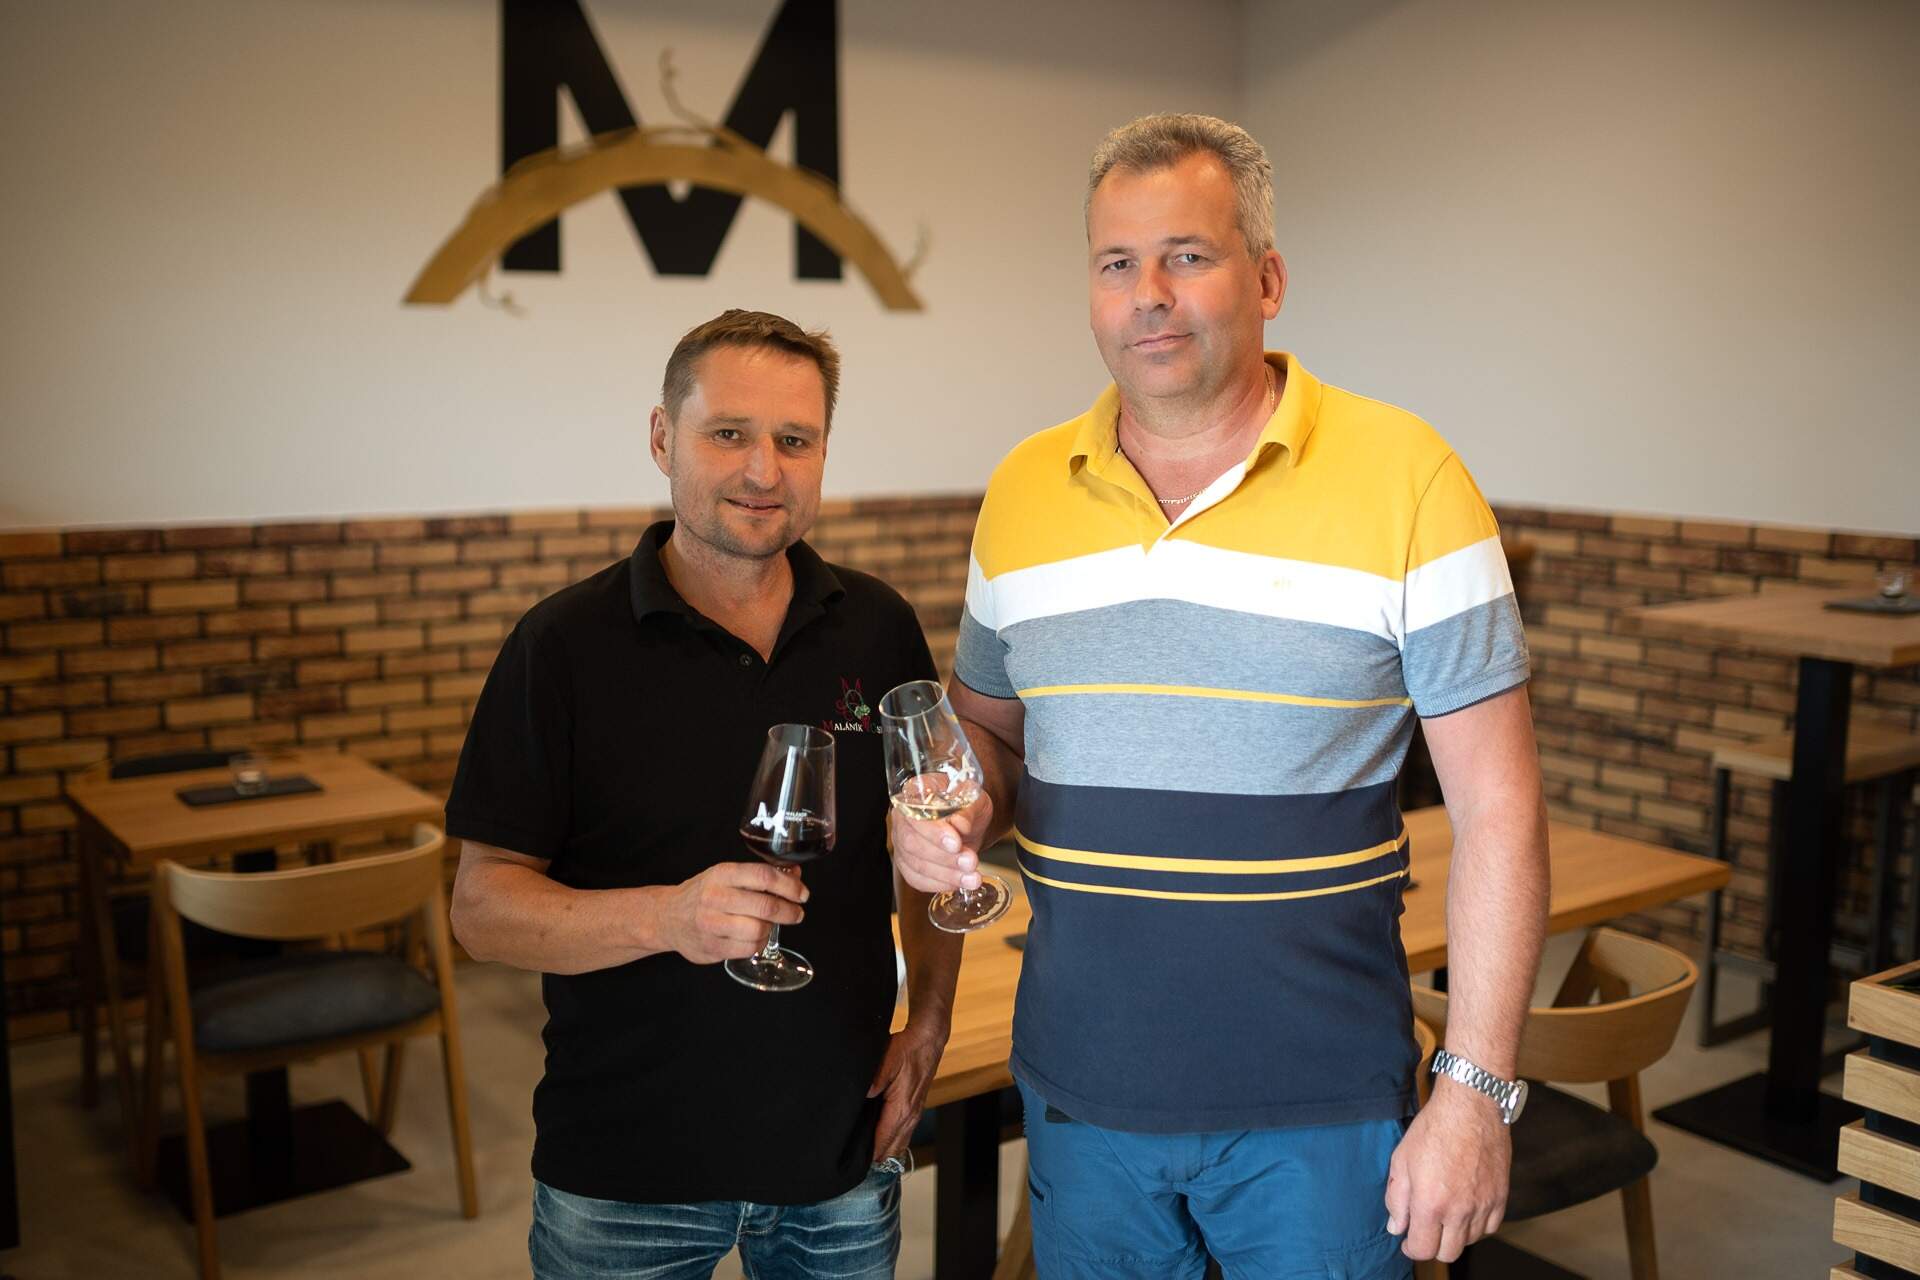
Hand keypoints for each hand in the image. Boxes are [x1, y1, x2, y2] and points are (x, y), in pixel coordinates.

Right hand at [651, 862, 807, 964]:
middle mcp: (715, 897)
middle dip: (789, 911)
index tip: (802, 893)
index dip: (789, 885)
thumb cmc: (703, 894)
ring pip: (758, 930)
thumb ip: (760, 875)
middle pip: (765, 905)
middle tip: (797, 913)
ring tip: (770, 925)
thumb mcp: (727, 876)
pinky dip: (758, 944)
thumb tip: (795, 873)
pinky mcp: (711, 947)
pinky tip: (755, 937)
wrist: (667, 917)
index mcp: (722, 874)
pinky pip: (748, 948)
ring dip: (771, 929)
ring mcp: (711, 924)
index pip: (764, 876)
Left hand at [868, 1017, 949, 1160]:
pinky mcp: (915, 1110)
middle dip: (875, 1159)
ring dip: (885, 1152)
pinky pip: (904, 1135)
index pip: (882, 1142)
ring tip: (865, 1161)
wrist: (927, 1041)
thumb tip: (863, 1096)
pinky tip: (882, 1144)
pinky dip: (893, 1143)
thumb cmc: (907, 1050)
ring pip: (899, 1145)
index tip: (853, 1165)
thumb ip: (874, 1081)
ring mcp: (915, 1115)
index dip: (867, 1156)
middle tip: (854, 1165)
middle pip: (891, 1150)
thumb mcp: (886, 1061)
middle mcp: (910, 1117)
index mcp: (901, 1109)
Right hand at [888, 789, 993, 894]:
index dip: (933, 832)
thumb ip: (967, 810)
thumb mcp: (975, 800)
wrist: (968, 822)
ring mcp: (902, 843)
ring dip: (947, 875)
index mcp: (915, 794)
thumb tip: (960, 824)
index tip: (956, 843)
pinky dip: (940, 884)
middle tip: (970, 862)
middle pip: (912, 843)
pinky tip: (959, 883)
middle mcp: (902, 818)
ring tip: (972, 878)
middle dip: (944, 857)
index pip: (914, 814)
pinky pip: (917, 880)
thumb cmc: (967, 805)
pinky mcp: (908, 865)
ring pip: (916, 865)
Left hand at [1385, 1083, 1511, 1262]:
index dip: (1411, 1248)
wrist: (1471, 1106)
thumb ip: (1396, 1199)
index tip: (1408, 1241)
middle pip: (1447, 1252)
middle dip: (1432, 1245)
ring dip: (1454, 1235)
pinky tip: (1465, 1211)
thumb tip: (1397, 1227)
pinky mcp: (1501, 1197)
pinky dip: (1477, 1226)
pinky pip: (1490, 1227)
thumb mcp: (1401, 1160)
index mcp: (1430, 1203)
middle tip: (1425, 1230)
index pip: (1422, 1249)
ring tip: (1444, 1215)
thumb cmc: (1434, 1128)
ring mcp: (1483, 1205)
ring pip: (1469, 1241)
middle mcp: (1459, 1210)